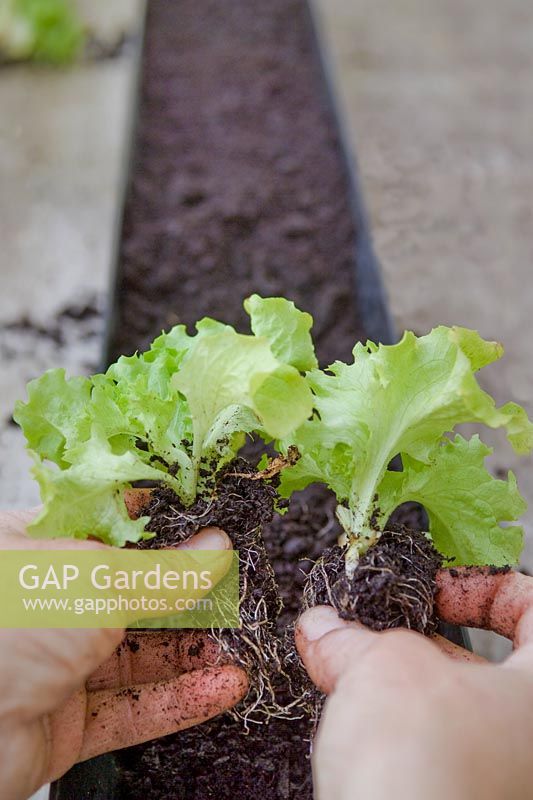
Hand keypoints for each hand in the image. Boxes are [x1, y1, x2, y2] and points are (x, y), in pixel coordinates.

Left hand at [0, 511, 247, 799]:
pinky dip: (180, 698)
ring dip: (192, 652)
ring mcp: (54, 665)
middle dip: (188, 597)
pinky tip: (222, 685)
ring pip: (137, 654)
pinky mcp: (64, 722)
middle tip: (236, 590)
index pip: (112, 530)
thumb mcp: (93, 579)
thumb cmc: (2, 628)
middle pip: (132, 595)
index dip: (166, 529)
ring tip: (241, 642)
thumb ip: (160, 570)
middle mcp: (45, 604)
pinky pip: (132, 707)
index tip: (214, 528)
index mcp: (37, 549)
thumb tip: (213, 549)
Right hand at [296, 567, 532, 799]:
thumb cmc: (426, 769)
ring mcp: (502, 780)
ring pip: (448, 715)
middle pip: (482, 665)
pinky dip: (390, 735)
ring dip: (393, 690)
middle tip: (365, 631)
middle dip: (413, 642)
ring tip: (341, 671)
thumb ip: (356, 638)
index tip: (428, 591)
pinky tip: (346, 723)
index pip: (532, 608)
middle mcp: (529, 740)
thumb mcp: (386, 666)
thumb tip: (325, 628)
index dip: (476, 587)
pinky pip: (430, 756)